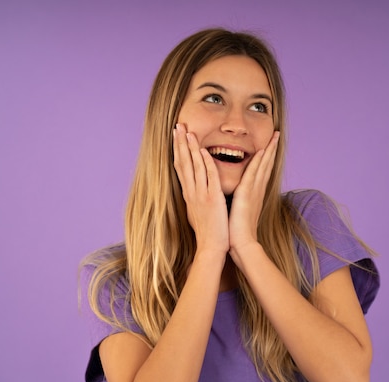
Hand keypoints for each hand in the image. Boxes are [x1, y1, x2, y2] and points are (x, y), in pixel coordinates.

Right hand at [173, 124, 228, 254]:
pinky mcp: (212, 199)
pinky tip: (203, 151)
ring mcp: (201, 195)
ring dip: (190, 148)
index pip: (180, 167)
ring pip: (194, 166)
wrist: (211, 248)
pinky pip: (208, 177)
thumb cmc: (207, 232)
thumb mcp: (198, 212)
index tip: (176, 136)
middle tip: (177, 126)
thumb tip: (194, 190)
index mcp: (189, 194)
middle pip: (183, 163)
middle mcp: (192, 192)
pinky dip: (205, 163)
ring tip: (187, 132)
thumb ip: (196, 199)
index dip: (178, 150)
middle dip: (180, 143)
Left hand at [228, 131, 279, 254]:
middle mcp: (257, 190)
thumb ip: (242, 201)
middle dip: (272, 148)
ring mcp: (254, 191)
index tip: (270, 144)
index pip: (262, 171)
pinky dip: (258, 162)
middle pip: (267, 165)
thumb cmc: (238, 232)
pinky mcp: (247, 194)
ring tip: (274, 136)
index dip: (267, 156)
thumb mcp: (240, 212)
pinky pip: (253, 174)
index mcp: (255, 194)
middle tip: (276, 133)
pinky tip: (261, 151)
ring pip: (263, 166)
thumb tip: (239, 196)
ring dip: (269, 150)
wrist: (242, 245)